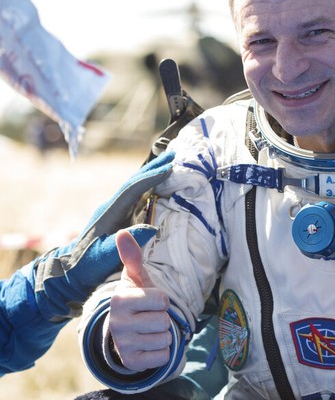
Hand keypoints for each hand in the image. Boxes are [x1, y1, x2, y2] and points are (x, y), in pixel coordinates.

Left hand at [34, 150, 173, 319]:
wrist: (68, 273)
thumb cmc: (86, 266)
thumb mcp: (105, 257)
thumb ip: (126, 244)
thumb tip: (152, 228)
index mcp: (109, 212)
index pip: (133, 188)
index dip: (151, 176)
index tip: (170, 166)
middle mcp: (111, 207)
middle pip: (135, 182)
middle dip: (154, 167)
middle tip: (173, 153)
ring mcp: (114, 212)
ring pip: (135, 187)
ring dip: (151, 174)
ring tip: (169, 164)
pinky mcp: (117, 219)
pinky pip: (136, 197)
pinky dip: (148, 187)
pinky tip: (157, 187)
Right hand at [108, 229, 170, 370]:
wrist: (124, 331)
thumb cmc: (135, 299)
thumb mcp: (135, 278)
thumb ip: (132, 256)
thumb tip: (122, 232)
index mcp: (119, 300)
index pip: (162, 299)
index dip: (162, 300)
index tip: (149, 301)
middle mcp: (117, 323)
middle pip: (164, 320)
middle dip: (162, 318)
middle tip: (148, 316)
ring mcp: (123, 345)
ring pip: (165, 338)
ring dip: (162, 334)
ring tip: (148, 330)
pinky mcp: (131, 362)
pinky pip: (164, 356)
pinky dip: (162, 351)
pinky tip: (148, 345)